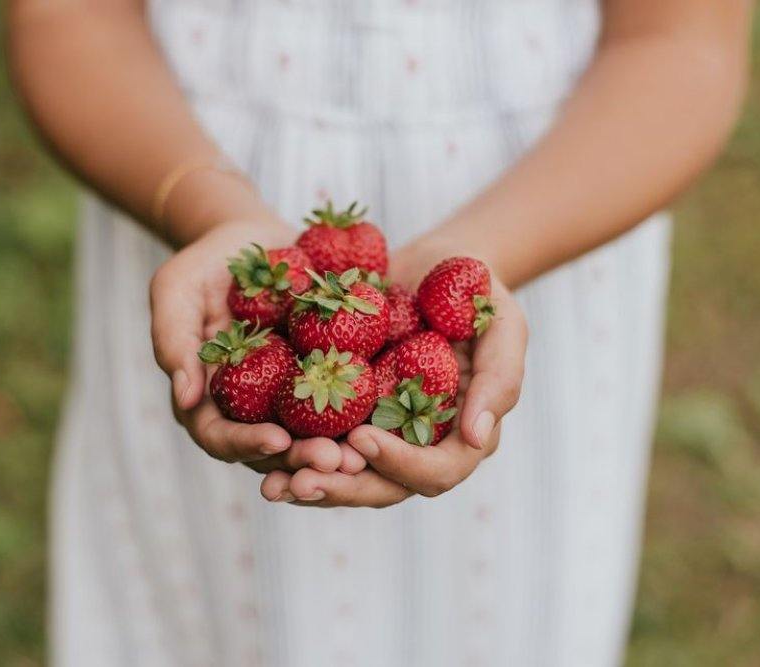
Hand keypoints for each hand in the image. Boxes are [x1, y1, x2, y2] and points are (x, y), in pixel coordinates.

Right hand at [150, 219, 366, 474]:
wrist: (256, 239)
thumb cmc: (206, 262)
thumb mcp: (175, 289)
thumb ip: (173, 341)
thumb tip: (184, 398)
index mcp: (208, 399)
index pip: (220, 436)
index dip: (246, 444)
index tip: (276, 439)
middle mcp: (251, 409)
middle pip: (272, 450)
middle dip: (302, 459)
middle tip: (334, 460)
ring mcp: (290, 398)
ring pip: (312, 438)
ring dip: (337, 452)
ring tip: (364, 455)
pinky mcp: (326, 379)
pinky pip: (346, 404)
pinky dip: (364, 417)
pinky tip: (388, 420)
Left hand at [259, 245, 526, 505]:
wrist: (431, 264)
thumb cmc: (476, 290)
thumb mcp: (502, 323)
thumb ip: (499, 378)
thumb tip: (478, 437)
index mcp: (461, 436)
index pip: (435, 472)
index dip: (400, 463)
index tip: (362, 436)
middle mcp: (417, 446)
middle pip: (382, 488)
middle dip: (341, 488)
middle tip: (299, 481)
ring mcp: (378, 432)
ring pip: (344, 475)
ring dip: (308, 481)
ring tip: (271, 483)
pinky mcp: (342, 413)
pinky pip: (315, 441)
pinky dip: (288, 451)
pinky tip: (257, 447)